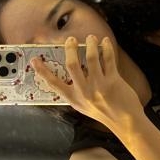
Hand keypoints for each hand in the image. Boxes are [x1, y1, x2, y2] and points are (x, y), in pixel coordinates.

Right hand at [29, 35, 143, 130]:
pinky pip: (108, 59)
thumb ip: (75, 91)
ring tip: (90, 38)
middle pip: (72, 65)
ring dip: (90, 44)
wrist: (125, 121)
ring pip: (91, 58)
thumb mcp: (83, 105)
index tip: (34, 60)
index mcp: (74, 98)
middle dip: (70, 48)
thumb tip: (70, 71)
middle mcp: (84, 92)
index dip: (42, 71)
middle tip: (70, 39)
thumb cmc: (103, 112)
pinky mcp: (113, 81)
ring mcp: (99, 86)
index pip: (53, 83)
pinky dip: (106, 47)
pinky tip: (105, 42)